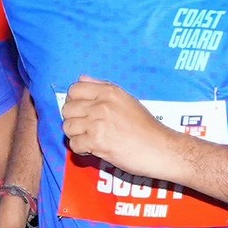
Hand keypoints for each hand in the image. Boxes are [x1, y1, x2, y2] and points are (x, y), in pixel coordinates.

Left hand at [60, 78, 186, 185]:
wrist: (160, 148)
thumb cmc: (146, 126)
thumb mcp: (126, 99)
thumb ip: (102, 87)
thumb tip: (81, 77)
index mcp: (109, 92)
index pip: (74, 89)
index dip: (73, 101)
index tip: (81, 111)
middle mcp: (101, 104)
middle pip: (67, 109)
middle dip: (73, 120)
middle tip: (85, 128)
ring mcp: (97, 123)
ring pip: (68, 127)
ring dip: (76, 135)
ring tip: (90, 139)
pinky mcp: (97, 142)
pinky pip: (74, 144)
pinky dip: (81, 149)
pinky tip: (93, 149)